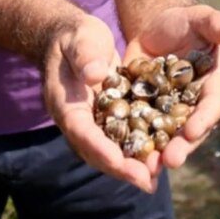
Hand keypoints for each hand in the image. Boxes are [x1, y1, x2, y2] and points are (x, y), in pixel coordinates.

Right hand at [43, 15, 156, 192]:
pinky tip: (155, 161)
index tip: (121, 162)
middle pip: (94, 150)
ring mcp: (88, 122)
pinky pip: (117, 141)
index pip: (81, 131)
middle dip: (120, 167)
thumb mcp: (80, 40)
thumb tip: (95, 76)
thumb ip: (85, 57)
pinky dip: (133, 152)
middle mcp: (74, 118)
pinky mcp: (102, 119)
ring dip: (128, 166)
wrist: (70, 38)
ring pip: (106, 151)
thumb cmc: (75, 37)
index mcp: (64, 103)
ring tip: (152, 180)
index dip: (101, 148)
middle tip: (145, 181)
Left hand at [123, 5, 219, 169]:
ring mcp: (173, 113)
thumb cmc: (182, 22)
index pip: (212, 105)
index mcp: (215, 85)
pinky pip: (144, 132)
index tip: (192, 130)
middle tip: (170, 161)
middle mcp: (196, 105)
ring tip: (147, 168)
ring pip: (168, 138)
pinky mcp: (149, 114)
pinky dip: (137, 144)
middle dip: (182, 146)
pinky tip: (125, 157)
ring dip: (159, 154)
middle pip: (191, 130)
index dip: (204, 119)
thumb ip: (215, 23)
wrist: (153, 30)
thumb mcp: (197, 18)